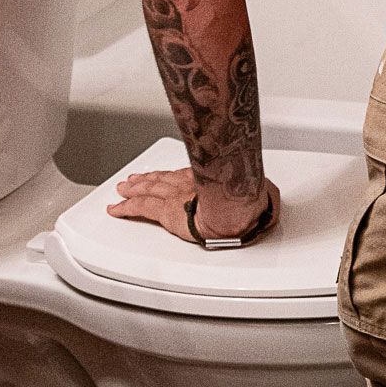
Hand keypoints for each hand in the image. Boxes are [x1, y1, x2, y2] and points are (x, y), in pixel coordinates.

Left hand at [106, 166, 278, 243]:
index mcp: (209, 179)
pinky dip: (125, 208)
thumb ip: (260, 197)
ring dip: (134, 189)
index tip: (168, 174)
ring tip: (123, 189)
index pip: (185, 175)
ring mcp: (174, 196)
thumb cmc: (247, 199)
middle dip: (147, 179)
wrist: (235, 206)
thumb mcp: (259, 193)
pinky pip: (140, 208)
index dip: (173, 174)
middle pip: (162, 179)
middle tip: (134, 179)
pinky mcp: (165, 212)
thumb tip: (270, 202)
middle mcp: (188, 183)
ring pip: (148, 190)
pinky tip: (115, 209)